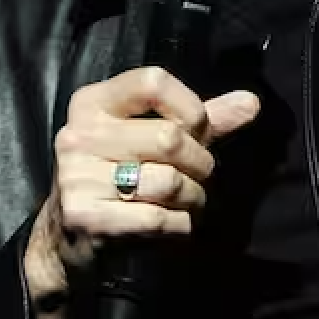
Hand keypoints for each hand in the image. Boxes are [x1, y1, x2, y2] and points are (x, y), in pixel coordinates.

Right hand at [23, 67, 258, 318]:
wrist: (67, 237)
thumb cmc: (121, 177)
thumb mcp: (154, 139)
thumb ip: (202, 121)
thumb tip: (251, 102)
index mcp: (92, 103)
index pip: (153, 82)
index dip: (191, 107)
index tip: (197, 131)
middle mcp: (78, 134)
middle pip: (170, 137)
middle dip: (200, 163)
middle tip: (197, 176)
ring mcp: (76, 176)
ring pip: (169, 181)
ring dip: (193, 198)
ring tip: (185, 201)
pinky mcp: (84, 216)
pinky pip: (158, 218)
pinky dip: (179, 226)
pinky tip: (169, 225)